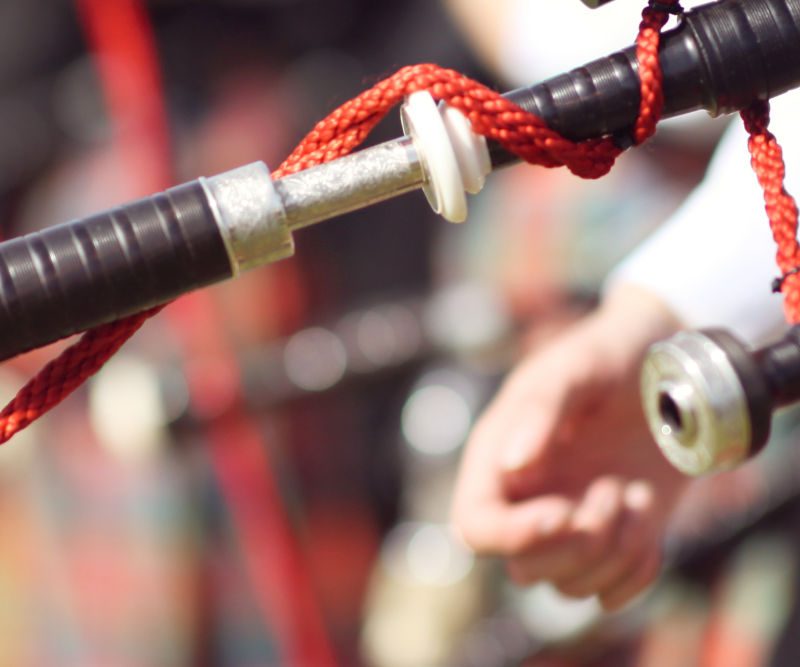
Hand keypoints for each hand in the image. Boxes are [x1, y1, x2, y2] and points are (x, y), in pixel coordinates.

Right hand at [452, 285, 688, 609]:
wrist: (673, 365)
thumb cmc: (612, 354)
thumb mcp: (577, 367)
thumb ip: (541, 409)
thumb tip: (511, 466)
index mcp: (500, 457)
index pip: (475, 525)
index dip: (511, 534)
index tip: (563, 510)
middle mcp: (529, 499)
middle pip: (522, 568)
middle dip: (575, 544)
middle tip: (613, 489)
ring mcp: (571, 522)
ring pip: (569, 586)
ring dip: (612, 553)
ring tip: (635, 492)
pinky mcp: (615, 538)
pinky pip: (612, 593)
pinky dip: (636, 572)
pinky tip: (650, 519)